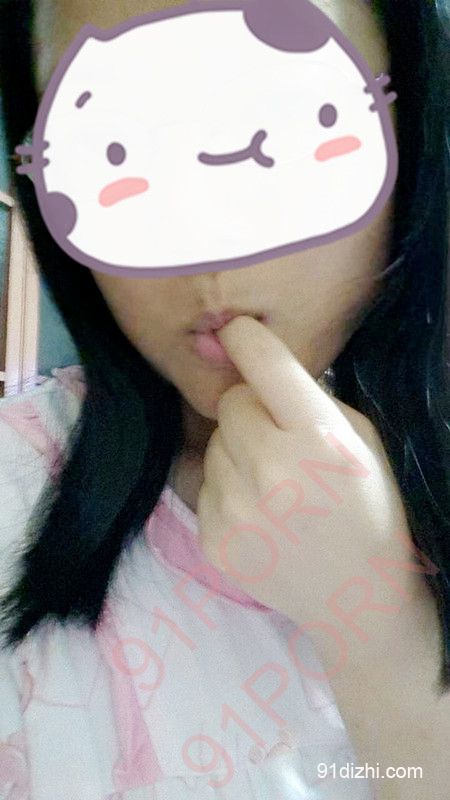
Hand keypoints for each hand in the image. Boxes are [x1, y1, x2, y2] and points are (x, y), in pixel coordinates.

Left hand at [197, 316, 424, 657]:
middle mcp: (272, 472)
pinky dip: (227, 487)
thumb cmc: (368, 506)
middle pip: (230, 402)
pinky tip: (259, 511)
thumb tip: (249, 363)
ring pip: (214, 442)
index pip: (263, 364)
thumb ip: (308, 397)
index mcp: (319, 440)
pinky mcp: (212, 540)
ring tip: (272, 482)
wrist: (356, 597)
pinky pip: (204, 483)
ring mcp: (237, 510)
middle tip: (278, 437)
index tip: (235, 332)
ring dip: (236, 450)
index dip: (245, 339)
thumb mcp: (360, 438)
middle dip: (250, 409)